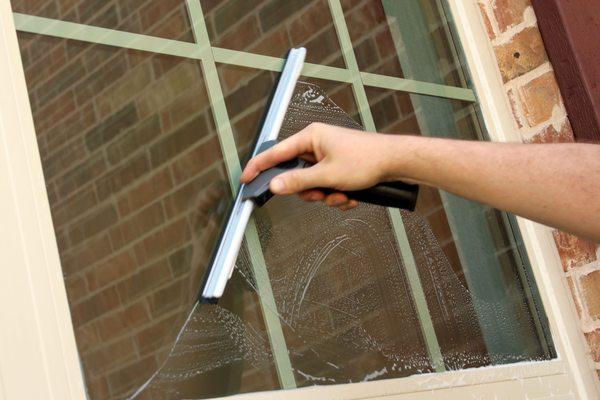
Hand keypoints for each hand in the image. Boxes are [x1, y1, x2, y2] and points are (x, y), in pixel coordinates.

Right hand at [240, 123, 399, 209]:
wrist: (396, 161)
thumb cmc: (367, 159)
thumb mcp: (328, 175)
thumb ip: (298, 181)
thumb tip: (276, 185)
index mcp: (311, 137)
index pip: (276, 153)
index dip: (259, 167)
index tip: (246, 179)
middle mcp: (317, 144)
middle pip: (296, 174)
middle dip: (310, 191)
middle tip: (322, 195)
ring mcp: (328, 156)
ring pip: (313, 184)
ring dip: (326, 196)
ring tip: (343, 195)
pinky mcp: (338, 167)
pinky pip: (327, 186)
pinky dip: (337, 195)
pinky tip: (351, 195)